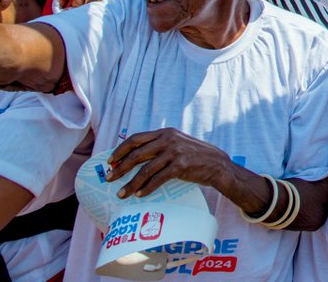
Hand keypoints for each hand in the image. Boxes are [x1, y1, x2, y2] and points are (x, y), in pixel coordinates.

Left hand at [106, 128, 232, 197]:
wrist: (218, 165)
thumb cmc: (196, 156)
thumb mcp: (178, 144)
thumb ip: (160, 146)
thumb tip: (135, 157)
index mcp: (166, 132)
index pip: (136, 139)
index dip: (121, 150)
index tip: (110, 161)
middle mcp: (169, 140)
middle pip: (137, 154)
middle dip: (120, 168)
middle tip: (109, 178)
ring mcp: (174, 152)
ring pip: (145, 169)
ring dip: (130, 183)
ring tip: (121, 193)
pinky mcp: (180, 166)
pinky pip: (157, 179)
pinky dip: (146, 188)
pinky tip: (139, 194)